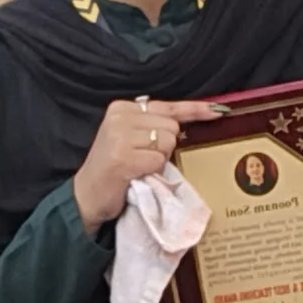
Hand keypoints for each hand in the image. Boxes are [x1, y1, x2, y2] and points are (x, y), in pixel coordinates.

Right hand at [73, 98, 223, 230]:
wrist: (86, 196)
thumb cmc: (113, 170)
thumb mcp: (129, 138)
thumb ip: (152, 126)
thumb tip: (189, 122)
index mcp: (122, 108)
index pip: (167, 106)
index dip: (193, 110)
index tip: (216, 111)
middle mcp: (120, 116)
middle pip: (171, 127)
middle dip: (165, 147)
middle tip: (142, 159)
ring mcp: (120, 136)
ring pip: (168, 142)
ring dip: (159, 160)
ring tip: (138, 167)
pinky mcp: (123, 157)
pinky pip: (158, 161)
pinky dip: (153, 172)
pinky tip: (135, 175)